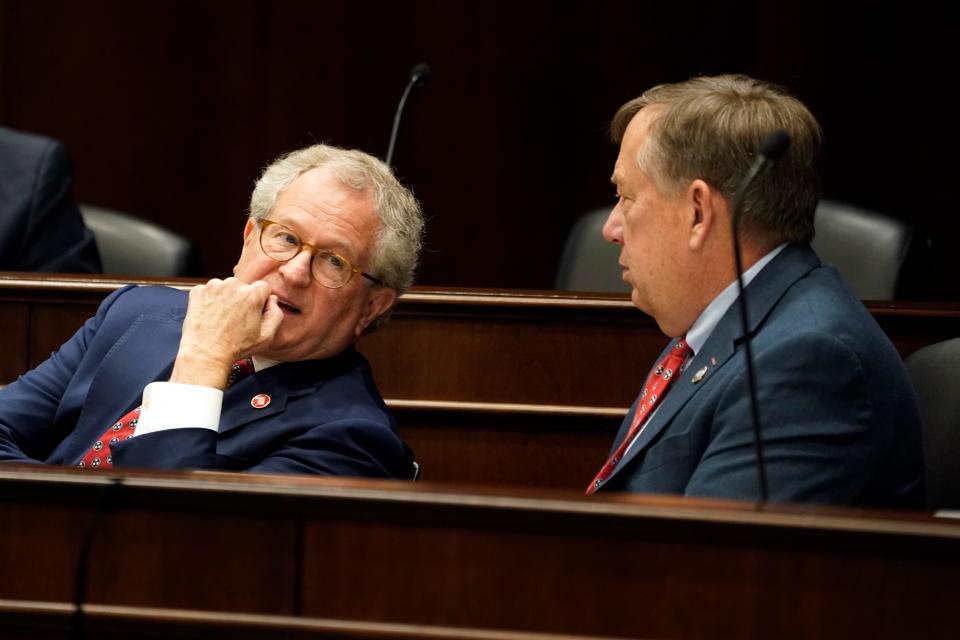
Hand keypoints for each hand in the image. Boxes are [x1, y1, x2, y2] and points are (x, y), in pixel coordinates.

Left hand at [169, 278, 283, 387]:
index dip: (261, 301)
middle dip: (242, 298)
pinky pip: (209, 291)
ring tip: (222, 318)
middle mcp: (233, 285)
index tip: (253, 312)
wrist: (206, 353)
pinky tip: (210, 316)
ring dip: (226, 298)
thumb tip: (272, 299)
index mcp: (252, 294)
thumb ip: (276, 314)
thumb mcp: (266, 336)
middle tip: (236, 319)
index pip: (263, 287)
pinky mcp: (198, 291)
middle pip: (243, 286)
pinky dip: (210, 300)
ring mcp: (213, 286)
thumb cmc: (236, 347)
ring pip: (225, 288)